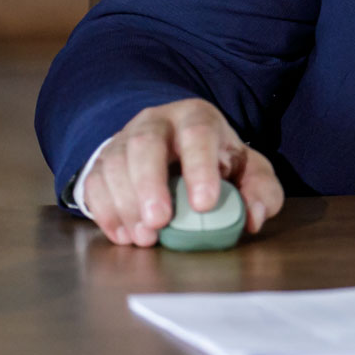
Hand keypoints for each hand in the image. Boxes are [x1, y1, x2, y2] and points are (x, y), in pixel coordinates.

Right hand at [80, 98, 283, 245]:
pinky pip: (93, 183)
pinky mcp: (101, 162)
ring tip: (145, 237)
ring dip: (125, 204)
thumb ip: (261, 191)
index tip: (205, 205)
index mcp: (197, 118)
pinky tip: (124, 235)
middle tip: (160, 222)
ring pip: (114, 164)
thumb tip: (254, 217)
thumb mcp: (248, 171)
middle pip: (145, 143)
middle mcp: (157, 122)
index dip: (200, 167)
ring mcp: (124, 140)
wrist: (174, 152)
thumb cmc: (216, 164)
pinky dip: (105, 212)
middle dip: (149, 184)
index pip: (198, 133)